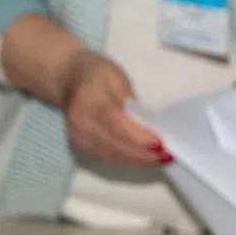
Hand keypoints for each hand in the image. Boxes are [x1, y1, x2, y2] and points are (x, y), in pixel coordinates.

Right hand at [58, 49, 170, 166]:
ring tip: (161, 160)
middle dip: (144, 154)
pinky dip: (129, 160)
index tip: (162, 145)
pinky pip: (108, 158)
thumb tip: (148, 127)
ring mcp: (78, 137)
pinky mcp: (81, 147)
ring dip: (139, 161)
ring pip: (113, 156)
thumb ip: (131, 102)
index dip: (139, 137)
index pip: (116, 124)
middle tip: (167, 156)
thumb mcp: (117, 77)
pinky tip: (145, 159)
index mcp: (88, 100)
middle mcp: (80, 122)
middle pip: (115, 145)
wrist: (68, 78)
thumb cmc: (96, 74)